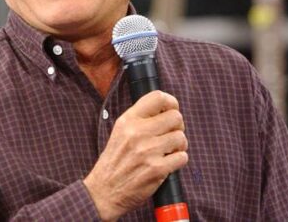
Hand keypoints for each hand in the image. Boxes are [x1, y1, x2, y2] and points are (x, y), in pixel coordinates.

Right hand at [83, 91, 188, 220]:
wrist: (104, 191)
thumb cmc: (115, 161)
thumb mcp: (120, 131)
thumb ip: (140, 118)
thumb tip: (166, 108)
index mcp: (128, 120)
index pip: (158, 97)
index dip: (171, 102)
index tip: (171, 111)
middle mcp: (137, 132)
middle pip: (175, 117)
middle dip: (177, 126)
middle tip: (170, 135)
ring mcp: (147, 151)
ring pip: (181, 137)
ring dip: (179, 145)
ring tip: (169, 151)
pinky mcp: (156, 169)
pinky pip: (182, 157)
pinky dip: (179, 160)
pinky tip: (168, 163)